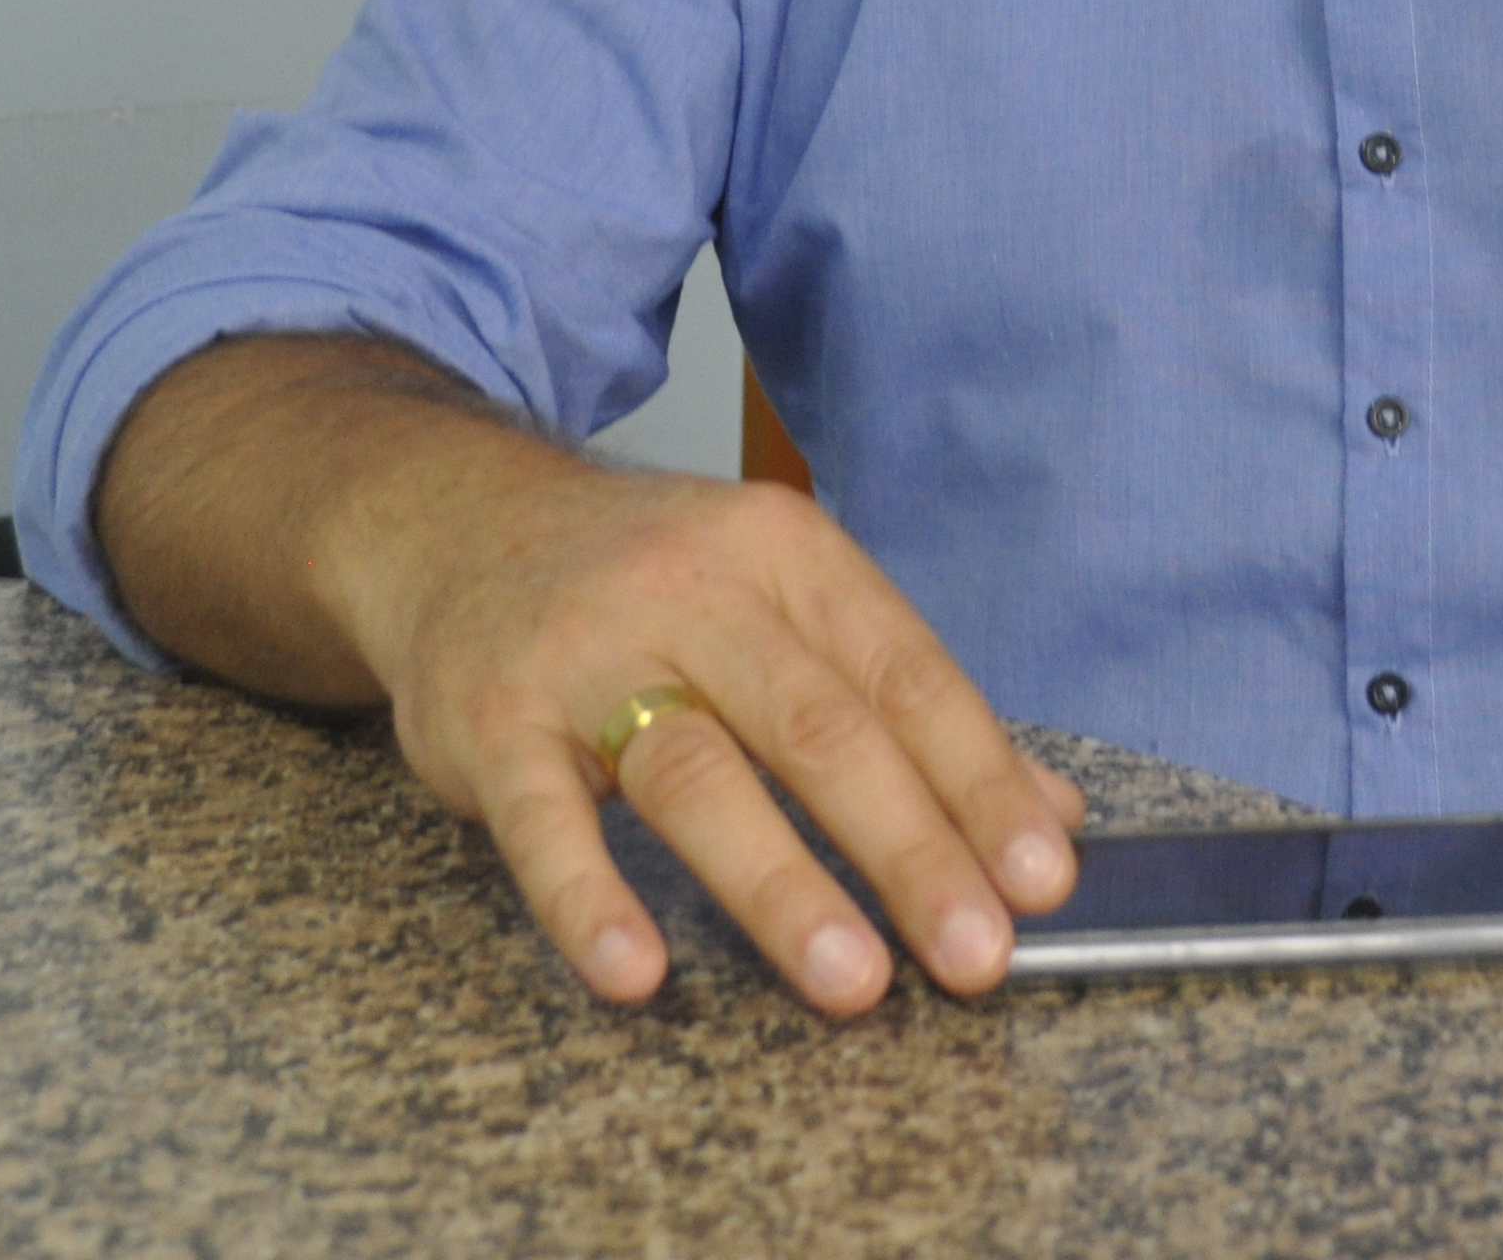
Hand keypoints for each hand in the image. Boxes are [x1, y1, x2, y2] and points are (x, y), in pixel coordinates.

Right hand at [93, 334, 1084, 1014]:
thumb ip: (907, 701)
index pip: (905, 673)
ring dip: (782, 883)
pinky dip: (589, 898)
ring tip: (854, 981)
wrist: (453, 521)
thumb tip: (1049, 817)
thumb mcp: (783, 597)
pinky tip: (635, 972)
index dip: (980, 780)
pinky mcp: (490, 724)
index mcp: (785, 554)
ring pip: (699, 772)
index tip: (1041, 881)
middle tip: (977, 955)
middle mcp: (692, 589)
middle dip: (909, 848)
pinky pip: (543, 821)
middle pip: (820, 726)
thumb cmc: (648, 583)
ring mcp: (585, 656)